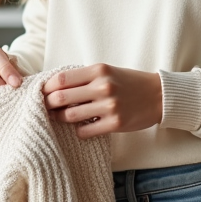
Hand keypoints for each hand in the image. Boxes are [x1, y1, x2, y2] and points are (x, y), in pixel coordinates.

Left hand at [42, 63, 162, 137]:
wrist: (158, 95)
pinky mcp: (115, 123)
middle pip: (61, 98)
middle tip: (45, 108)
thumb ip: (83, 77)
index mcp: (98, 70)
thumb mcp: (106, 71)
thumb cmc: (128, 82)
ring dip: (60, 119)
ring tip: (59, 118)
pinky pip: (85, 131)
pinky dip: (78, 130)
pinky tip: (81, 127)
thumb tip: (53, 86)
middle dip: (48, 104)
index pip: (61, 79)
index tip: (42, 93)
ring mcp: (109, 106)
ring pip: (70, 116)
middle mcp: (103, 87)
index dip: (46, 87)